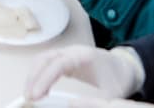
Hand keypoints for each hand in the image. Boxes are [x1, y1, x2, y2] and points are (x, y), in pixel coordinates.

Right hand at [24, 46, 145, 102]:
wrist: (125, 69)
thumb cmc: (118, 80)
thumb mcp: (110, 96)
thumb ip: (93, 103)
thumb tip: (72, 106)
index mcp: (83, 56)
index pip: (57, 64)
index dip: (44, 79)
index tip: (35, 96)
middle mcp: (72, 51)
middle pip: (44, 58)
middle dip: (33, 77)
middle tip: (28, 97)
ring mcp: (67, 53)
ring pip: (42, 59)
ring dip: (33, 76)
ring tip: (30, 95)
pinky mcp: (64, 59)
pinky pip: (46, 64)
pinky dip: (38, 75)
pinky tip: (38, 90)